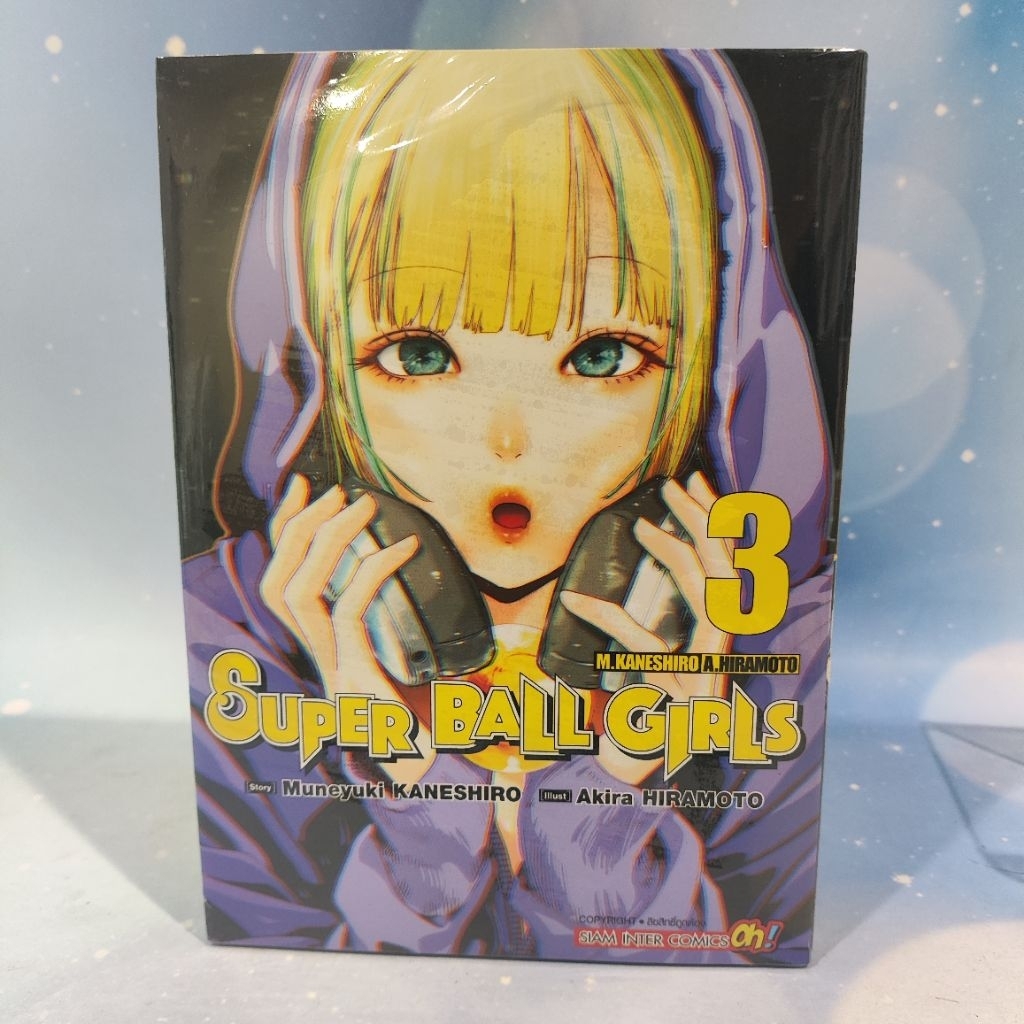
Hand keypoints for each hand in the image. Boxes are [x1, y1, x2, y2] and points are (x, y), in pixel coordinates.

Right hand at [259, 475, 433, 781]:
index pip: (284, 586)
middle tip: (332, 489)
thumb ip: (411, 624)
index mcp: (326, 653)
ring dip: (327, 541)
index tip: (303, 491)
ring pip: (300, 595)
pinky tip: (403, 549)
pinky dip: (373, 572)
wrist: (440, 781)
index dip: (285, 535)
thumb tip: (424, 570)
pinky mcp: (357, 682)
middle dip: (298, 528)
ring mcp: (334, 673)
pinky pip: (349, 614)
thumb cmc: (433, 721)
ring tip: (361, 504)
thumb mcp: (419, 662)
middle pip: (278, 585)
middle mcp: (319, 661)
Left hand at [558, 472, 736, 782]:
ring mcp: (707, 677)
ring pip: (711, 600)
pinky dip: (610, 622)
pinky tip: (575, 602)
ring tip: (642, 525)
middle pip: (729, 572)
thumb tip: (599, 586)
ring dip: (678, 556)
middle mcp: (720, 655)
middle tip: (679, 483)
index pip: (727, 568)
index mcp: (712, 639)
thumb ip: (629, 626)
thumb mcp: (634, 660)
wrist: (633, 778)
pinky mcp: (680, 700)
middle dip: (707, 521)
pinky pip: (647, 648)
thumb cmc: (632, 718)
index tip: (693, 483)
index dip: (716, 522)